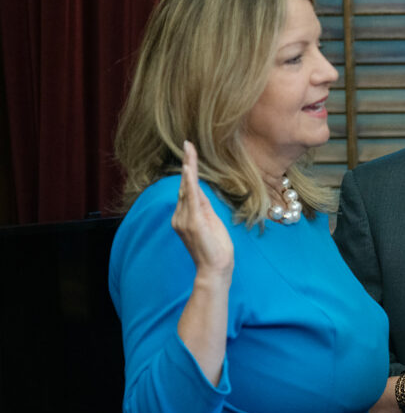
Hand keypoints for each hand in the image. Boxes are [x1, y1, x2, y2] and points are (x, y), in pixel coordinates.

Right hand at [171, 141, 232, 278]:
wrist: (215, 268)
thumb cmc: (216, 249)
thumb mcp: (212, 224)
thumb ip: (204, 208)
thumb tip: (200, 193)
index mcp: (184, 218)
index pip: (187, 191)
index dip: (188, 173)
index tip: (189, 155)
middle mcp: (180, 217)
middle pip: (185, 186)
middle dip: (187, 165)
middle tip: (188, 144)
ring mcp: (184, 219)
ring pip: (187, 188)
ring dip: (188, 167)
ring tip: (189, 149)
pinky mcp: (192, 221)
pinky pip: (190, 197)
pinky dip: (190, 181)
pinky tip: (189, 168)